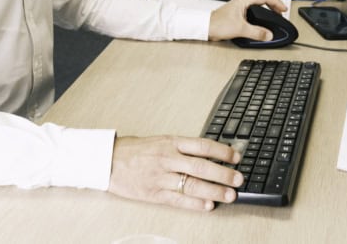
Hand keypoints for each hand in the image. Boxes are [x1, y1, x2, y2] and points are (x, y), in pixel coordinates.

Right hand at [108, 135, 243, 210]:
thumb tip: (209, 153)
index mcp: (170, 142)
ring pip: (192, 185)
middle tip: (238, 179)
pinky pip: (178, 200)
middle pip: (201, 166)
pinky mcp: (154, 193)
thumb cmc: (135, 150)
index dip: (221, 151)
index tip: (236, 157)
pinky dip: (194, 204)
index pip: (202, 145)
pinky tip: (208, 206)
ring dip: (214, 191)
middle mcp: (167, 158)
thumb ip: (182, 147)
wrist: (108, 160)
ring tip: (229, 195)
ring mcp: (161, 177)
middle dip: (223, 174)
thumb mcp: (160, 141)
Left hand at [207, 0, 286, 41]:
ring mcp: (239, 8)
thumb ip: (256, 32)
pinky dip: (260, 16)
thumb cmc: (217, 23)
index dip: (276, 3)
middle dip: (273, 6)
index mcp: (243, 1)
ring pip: (258, 6)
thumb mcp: (240, 29)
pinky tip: (261, 23)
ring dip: (267, 10)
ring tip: (273, 17)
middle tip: (281, 13)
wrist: (206, 28)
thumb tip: (268, 35)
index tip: (283, 9)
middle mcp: (242, 2)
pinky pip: (253, 12)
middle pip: (262, 0)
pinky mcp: (237, 15)